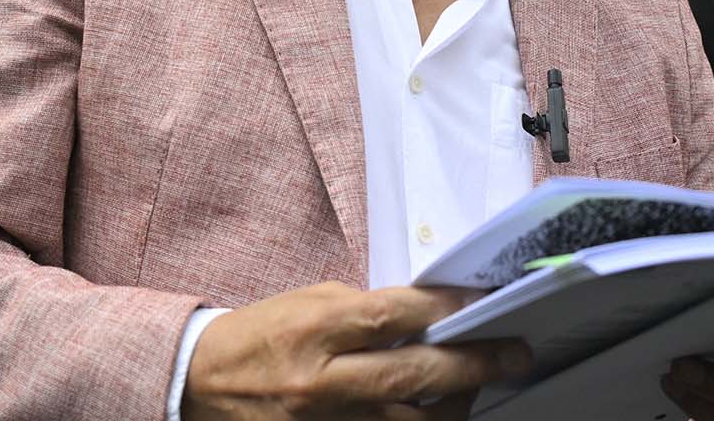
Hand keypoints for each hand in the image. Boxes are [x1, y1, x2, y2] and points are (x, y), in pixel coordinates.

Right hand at [181, 281, 529, 419]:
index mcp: (316, 330)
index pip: (394, 315)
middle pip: (414, 374)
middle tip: (514, 354)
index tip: (483, 304)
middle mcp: (322, 382)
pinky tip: (436, 416)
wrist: (199, 385)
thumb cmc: (260, 337)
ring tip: (475, 393)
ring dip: (454, 409)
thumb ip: (364, 310)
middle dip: (474, 363)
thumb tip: (426, 313)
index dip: (446, 308)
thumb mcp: (309, 305)